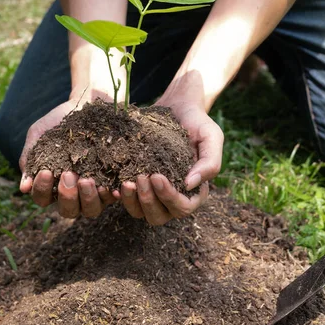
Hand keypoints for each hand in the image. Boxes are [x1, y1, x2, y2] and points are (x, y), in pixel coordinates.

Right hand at [18, 99, 117, 217]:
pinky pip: (114, 197)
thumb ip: (30, 159)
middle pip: (69, 211)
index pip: (43, 198)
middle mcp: (73, 194)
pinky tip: (111, 186)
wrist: (87, 104)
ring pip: (92, 210)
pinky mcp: (114, 184)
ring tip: (87, 179)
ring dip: (88, 198)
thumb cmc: (58, 122)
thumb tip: (24, 187)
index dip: (43, 189)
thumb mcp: (39, 135)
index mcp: (52, 185)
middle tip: (68, 174)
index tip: (47, 171)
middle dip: (67, 196)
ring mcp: (94, 191)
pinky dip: (112, 194)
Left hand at [119, 102, 223, 224]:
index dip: (169, 197)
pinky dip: (120, 196)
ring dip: (132, 201)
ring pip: (141, 213)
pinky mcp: (138, 185)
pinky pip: (127, 201)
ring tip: (126, 182)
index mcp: (195, 192)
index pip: (183, 207)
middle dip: (148, 200)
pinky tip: (112, 184)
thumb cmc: (197, 123)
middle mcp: (174, 198)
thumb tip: (191, 184)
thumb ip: (210, 162)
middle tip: (139, 178)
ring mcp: (154, 194)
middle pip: (159, 216)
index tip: (156, 176)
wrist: (177, 107)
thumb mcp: (211, 137)